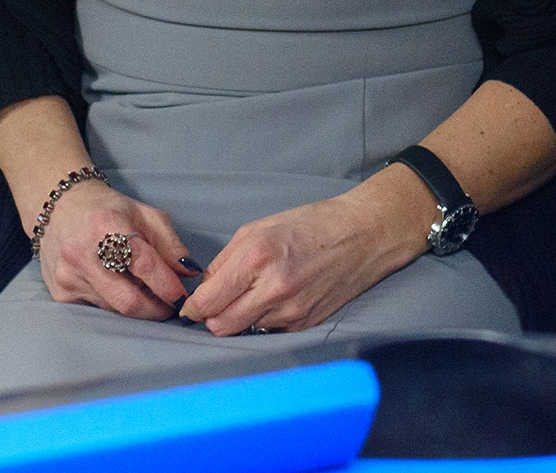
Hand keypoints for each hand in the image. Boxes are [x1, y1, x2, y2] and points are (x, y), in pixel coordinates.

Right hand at [35, 181, 193, 319]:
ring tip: (145, 289)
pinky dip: (116, 304)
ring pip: (115, 308)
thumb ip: (170, 244)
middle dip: (156, 309)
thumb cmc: (109, 211)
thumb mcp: (145, 215)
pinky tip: (120, 287)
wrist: (61, 210)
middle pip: (128, 300)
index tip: (183, 296)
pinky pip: (99, 309)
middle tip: (171, 306)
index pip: (144, 265)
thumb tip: (190, 271)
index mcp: (107, 227)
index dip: (168, 285)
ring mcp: (68, 277)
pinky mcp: (61, 294)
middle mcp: (83, 254)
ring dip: (138, 304)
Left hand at [181, 180, 423, 336]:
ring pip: (243, 331)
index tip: (191, 306)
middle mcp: (273, 288)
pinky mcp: (305, 323)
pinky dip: (264, 320)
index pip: (208, 301)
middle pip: (220, 325)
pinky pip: (268, 331)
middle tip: (216, 303)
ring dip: (240, 318)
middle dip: (212, 317)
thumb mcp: (260, 228)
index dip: (193, 307)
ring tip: (254, 295)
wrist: (363, 234)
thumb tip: (205, 288)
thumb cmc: (312, 224)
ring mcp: (291, 310)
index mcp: (257, 257)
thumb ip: (227, 260)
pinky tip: (276, 299)